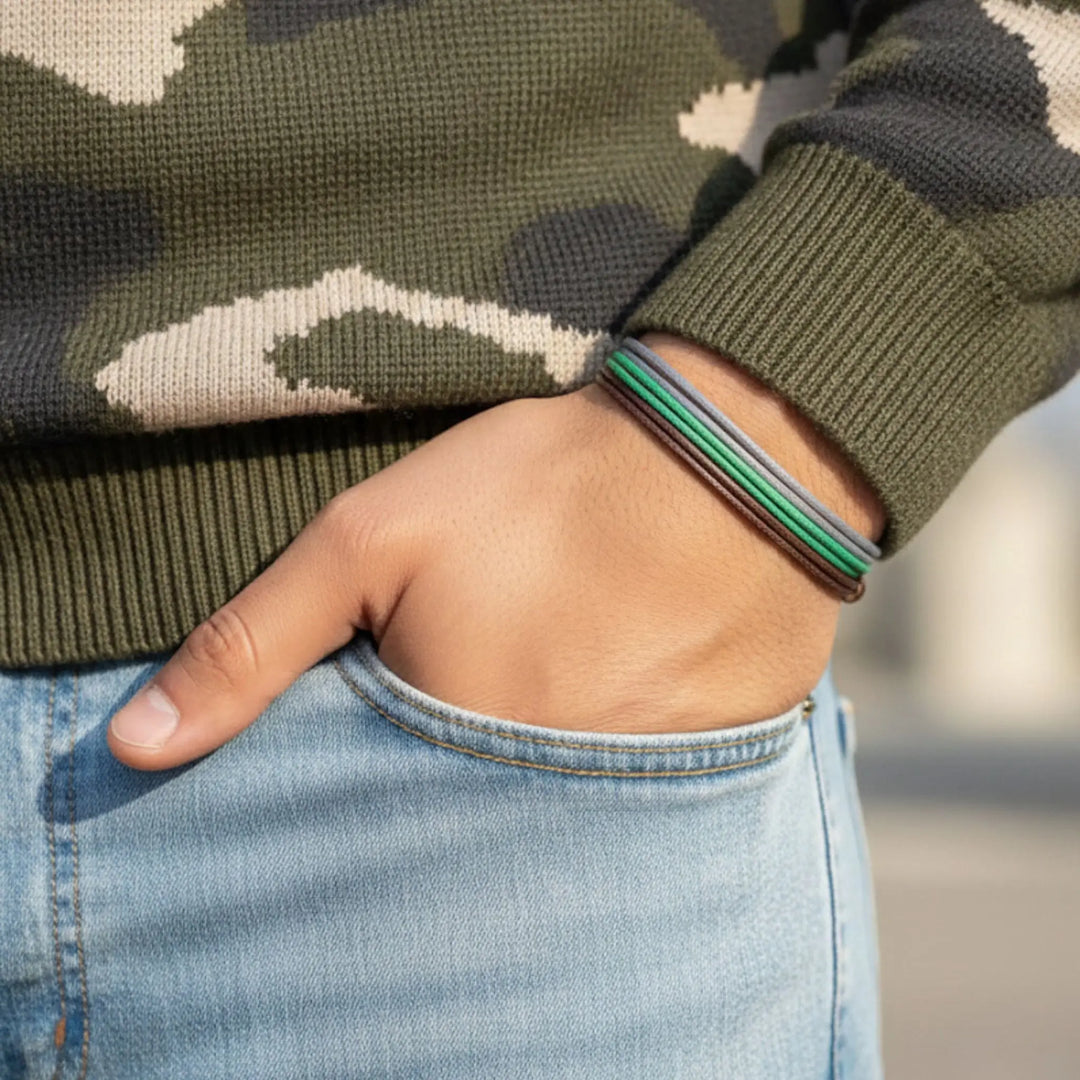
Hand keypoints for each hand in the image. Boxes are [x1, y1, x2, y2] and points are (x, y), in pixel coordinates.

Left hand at [107, 332, 885, 770]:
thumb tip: (138, 751)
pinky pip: (636, 778)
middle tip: (495, 647)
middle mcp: (546, 795)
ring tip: (559, 648)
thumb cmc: (539, 486)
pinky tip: (621, 664)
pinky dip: (614, 732)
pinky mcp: (708, 760)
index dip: (373, 743)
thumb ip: (252, 645)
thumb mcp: (370, 540)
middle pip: (465, 803)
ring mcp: (636, 785)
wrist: (728, 455)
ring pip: (552, 795)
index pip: (374, 804)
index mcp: (453, 747)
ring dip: (541, 738)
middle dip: (457, 746)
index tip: (399, 678)